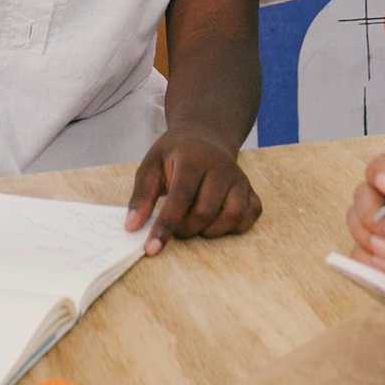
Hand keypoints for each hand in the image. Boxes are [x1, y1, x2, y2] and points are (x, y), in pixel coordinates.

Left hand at [126, 129, 261, 254]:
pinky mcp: (250, 188)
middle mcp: (221, 168)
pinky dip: (236, 226)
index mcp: (194, 159)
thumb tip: (132, 227)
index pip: (181, 197)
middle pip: (206, 211)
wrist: (206, 136)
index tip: (151, 249)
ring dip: (211, 230)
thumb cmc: (175, 154)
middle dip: (185, 229)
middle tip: (175, 227)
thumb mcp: (151, 164)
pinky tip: (217, 222)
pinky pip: (252, 214)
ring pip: (233, 214)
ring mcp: (239, 178)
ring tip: (196, 225)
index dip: (166, 225)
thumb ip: (141, 195)